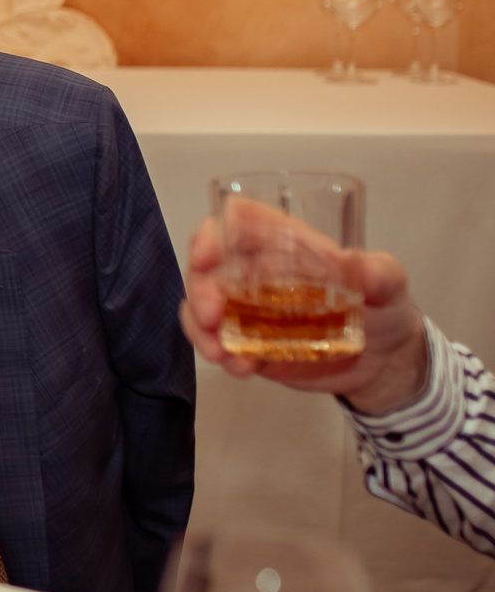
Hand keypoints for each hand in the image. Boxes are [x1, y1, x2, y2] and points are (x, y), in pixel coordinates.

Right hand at [181, 216, 431, 413]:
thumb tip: (364, 267)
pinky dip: (220, 355)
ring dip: (199, 327)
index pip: (237, 223)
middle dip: (199, 290)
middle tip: (211, 315)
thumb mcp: (391, 285)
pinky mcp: (249, 343)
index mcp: (285, 245)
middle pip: (208, 268)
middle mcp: (257, 273)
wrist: (386, 365)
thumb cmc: (385, 310)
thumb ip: (381, 273)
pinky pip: (219, 343)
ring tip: (219, 352)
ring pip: (202, 307)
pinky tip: (240, 368)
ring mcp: (249, 310)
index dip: (213, 232)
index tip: (207, 255)